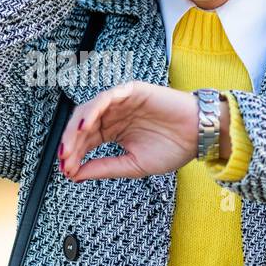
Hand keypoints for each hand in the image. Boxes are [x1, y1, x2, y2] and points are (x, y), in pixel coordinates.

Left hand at [57, 81, 202, 181]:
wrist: (200, 135)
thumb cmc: (173, 148)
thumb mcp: (133, 164)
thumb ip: (105, 167)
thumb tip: (76, 175)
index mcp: (112, 132)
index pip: (84, 142)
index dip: (73, 155)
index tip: (66, 172)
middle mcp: (113, 116)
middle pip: (82, 127)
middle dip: (70, 144)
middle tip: (65, 161)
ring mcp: (121, 102)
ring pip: (89, 111)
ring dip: (76, 128)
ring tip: (70, 146)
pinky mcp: (131, 91)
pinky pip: (106, 97)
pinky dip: (93, 110)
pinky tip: (85, 125)